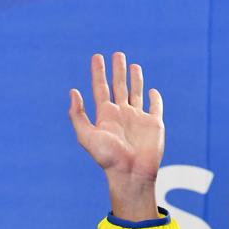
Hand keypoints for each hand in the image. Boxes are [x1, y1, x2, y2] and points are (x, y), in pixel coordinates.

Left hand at [69, 53, 162, 220]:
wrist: (130, 173)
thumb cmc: (108, 158)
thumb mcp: (87, 136)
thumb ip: (78, 116)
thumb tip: (73, 92)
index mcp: (106, 116)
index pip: (100, 89)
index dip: (98, 73)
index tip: (97, 57)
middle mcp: (121, 115)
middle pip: (118, 87)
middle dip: (117, 70)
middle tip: (117, 54)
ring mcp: (138, 119)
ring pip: (136, 93)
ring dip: (135, 79)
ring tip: (133, 65)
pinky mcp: (154, 124)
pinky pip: (155, 107)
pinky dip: (155, 98)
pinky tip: (152, 91)